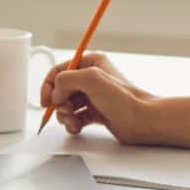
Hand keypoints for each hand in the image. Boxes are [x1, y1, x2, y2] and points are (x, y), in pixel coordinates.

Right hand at [39, 51, 157, 143]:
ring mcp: (93, 96)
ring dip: (65, 116)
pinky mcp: (96, 112)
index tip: (47, 100)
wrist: (142, 121)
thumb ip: (66, 79)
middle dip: (59, 104)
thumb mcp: (92, 79)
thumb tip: (55, 92)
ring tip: (73, 122)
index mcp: (91, 63)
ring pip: (67, 106)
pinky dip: (73, 123)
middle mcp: (91, 78)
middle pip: (61, 90)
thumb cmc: (125, 100)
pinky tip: (78, 127)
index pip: (59, 71)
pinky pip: (75, 117)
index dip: (49, 85)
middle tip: (66, 111)